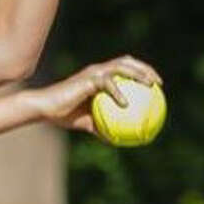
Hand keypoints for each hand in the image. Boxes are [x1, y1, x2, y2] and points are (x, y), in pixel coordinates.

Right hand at [33, 56, 161, 133]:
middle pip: (126, 61)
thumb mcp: (87, 124)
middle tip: (158, 83)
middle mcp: (97, 70)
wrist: (45, 108)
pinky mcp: (87, 79)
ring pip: (120, 67)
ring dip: (137, 73)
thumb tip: (117, 142)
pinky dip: (118, 93)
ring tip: (149, 85)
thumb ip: (103, 128)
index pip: (124, 68)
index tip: (154, 85)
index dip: (141, 72)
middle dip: (144, 68)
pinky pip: (107, 84)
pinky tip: (126, 105)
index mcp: (99, 77)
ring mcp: (93, 73)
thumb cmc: (64, 116)